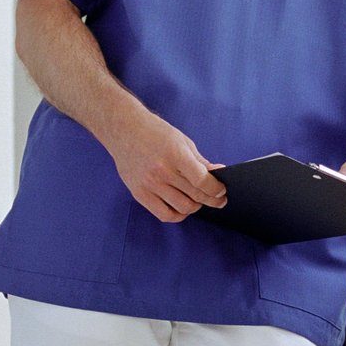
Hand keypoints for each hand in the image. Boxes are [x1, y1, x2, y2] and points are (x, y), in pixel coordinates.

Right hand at [105, 111, 225, 222]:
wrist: (124, 130)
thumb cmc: (155, 132)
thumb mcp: (183, 142)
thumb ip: (200, 161)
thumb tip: (218, 174)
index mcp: (175, 156)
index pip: (202, 181)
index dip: (216, 189)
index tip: (222, 190)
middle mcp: (162, 172)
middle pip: (195, 195)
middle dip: (212, 200)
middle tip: (220, 200)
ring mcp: (149, 184)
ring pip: (182, 207)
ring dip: (196, 207)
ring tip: (201, 201)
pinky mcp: (139, 194)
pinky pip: (163, 214)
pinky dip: (178, 215)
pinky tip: (183, 208)